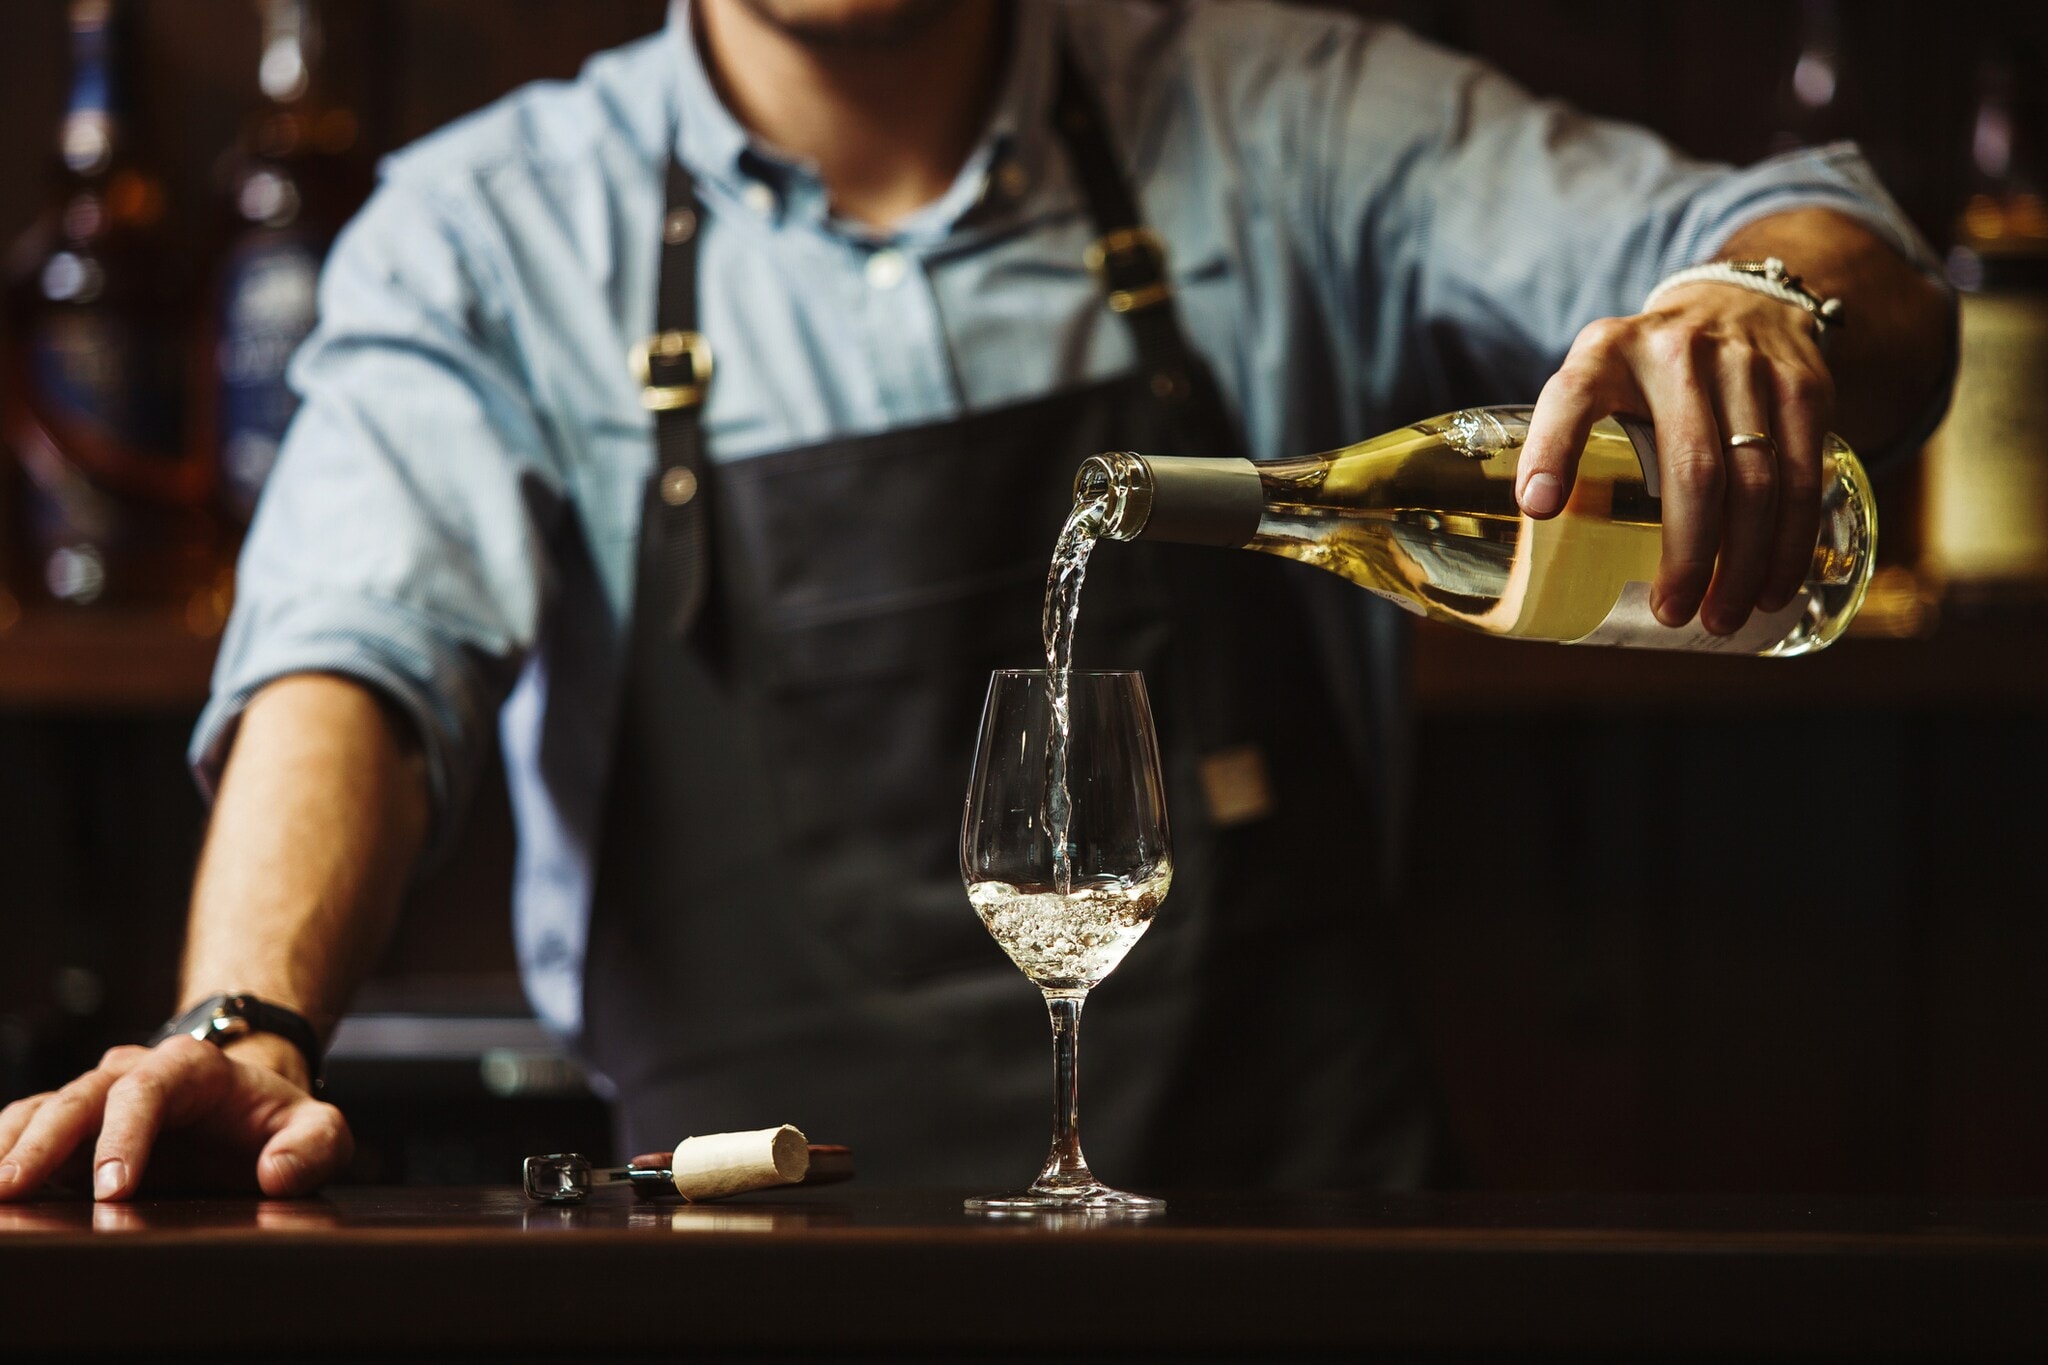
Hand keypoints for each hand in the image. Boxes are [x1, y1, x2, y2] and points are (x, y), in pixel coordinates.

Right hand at [0, 1034, 350, 1201]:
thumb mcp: (318, 1128)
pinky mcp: (72, 1127)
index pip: (147, 1091)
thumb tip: (279, 1173)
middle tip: (16, 1188)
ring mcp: (97, 1098)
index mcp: (191, 1067)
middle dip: (45, 1144)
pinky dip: (3, 1150)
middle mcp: (134, 1074)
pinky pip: (24, 1129)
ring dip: (10, 1147)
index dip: (125, 1136)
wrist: (246, 1107)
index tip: (114, 1188)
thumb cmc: (276, 1120)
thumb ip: (313, 1146)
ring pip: (41, 1111)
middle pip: (80, 1099)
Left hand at [1515, 283, 1835, 634]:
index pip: (1572, 398)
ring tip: (1723, 617)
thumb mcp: (1597, 381)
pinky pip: (1802, 476)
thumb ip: (1570, 441)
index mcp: (1605, 353)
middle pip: (1691, 467)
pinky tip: (1773, 586)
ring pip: (1756, 480)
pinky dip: (1790, 542)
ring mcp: (1747, 366)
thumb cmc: (1645, 371)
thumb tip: (1537, 541)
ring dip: (1743, 562)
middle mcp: (1676, 352)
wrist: (1738, 302)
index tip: (1538, 509)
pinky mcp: (1803, 387)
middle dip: (1687, 553)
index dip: (1553, 452)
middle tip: (1673, 612)